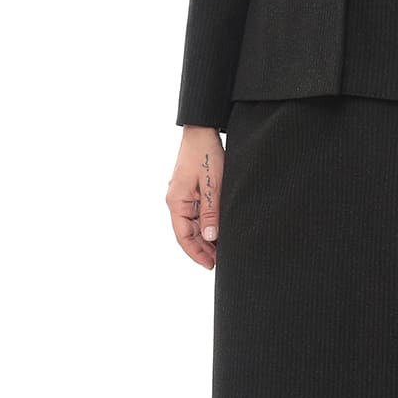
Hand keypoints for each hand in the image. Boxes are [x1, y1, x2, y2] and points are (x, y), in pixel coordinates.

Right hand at [167, 126, 224, 268]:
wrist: (202, 131)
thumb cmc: (205, 155)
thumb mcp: (212, 186)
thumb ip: (210, 213)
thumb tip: (210, 238)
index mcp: (176, 202)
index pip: (183, 236)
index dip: (196, 253)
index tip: (210, 265)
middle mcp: (176, 201)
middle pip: (187, 233)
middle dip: (203, 249)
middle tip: (220, 261)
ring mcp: (182, 196)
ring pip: (192, 225)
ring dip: (205, 238)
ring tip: (221, 250)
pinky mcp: (190, 191)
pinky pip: (196, 214)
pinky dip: (207, 225)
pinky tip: (218, 231)